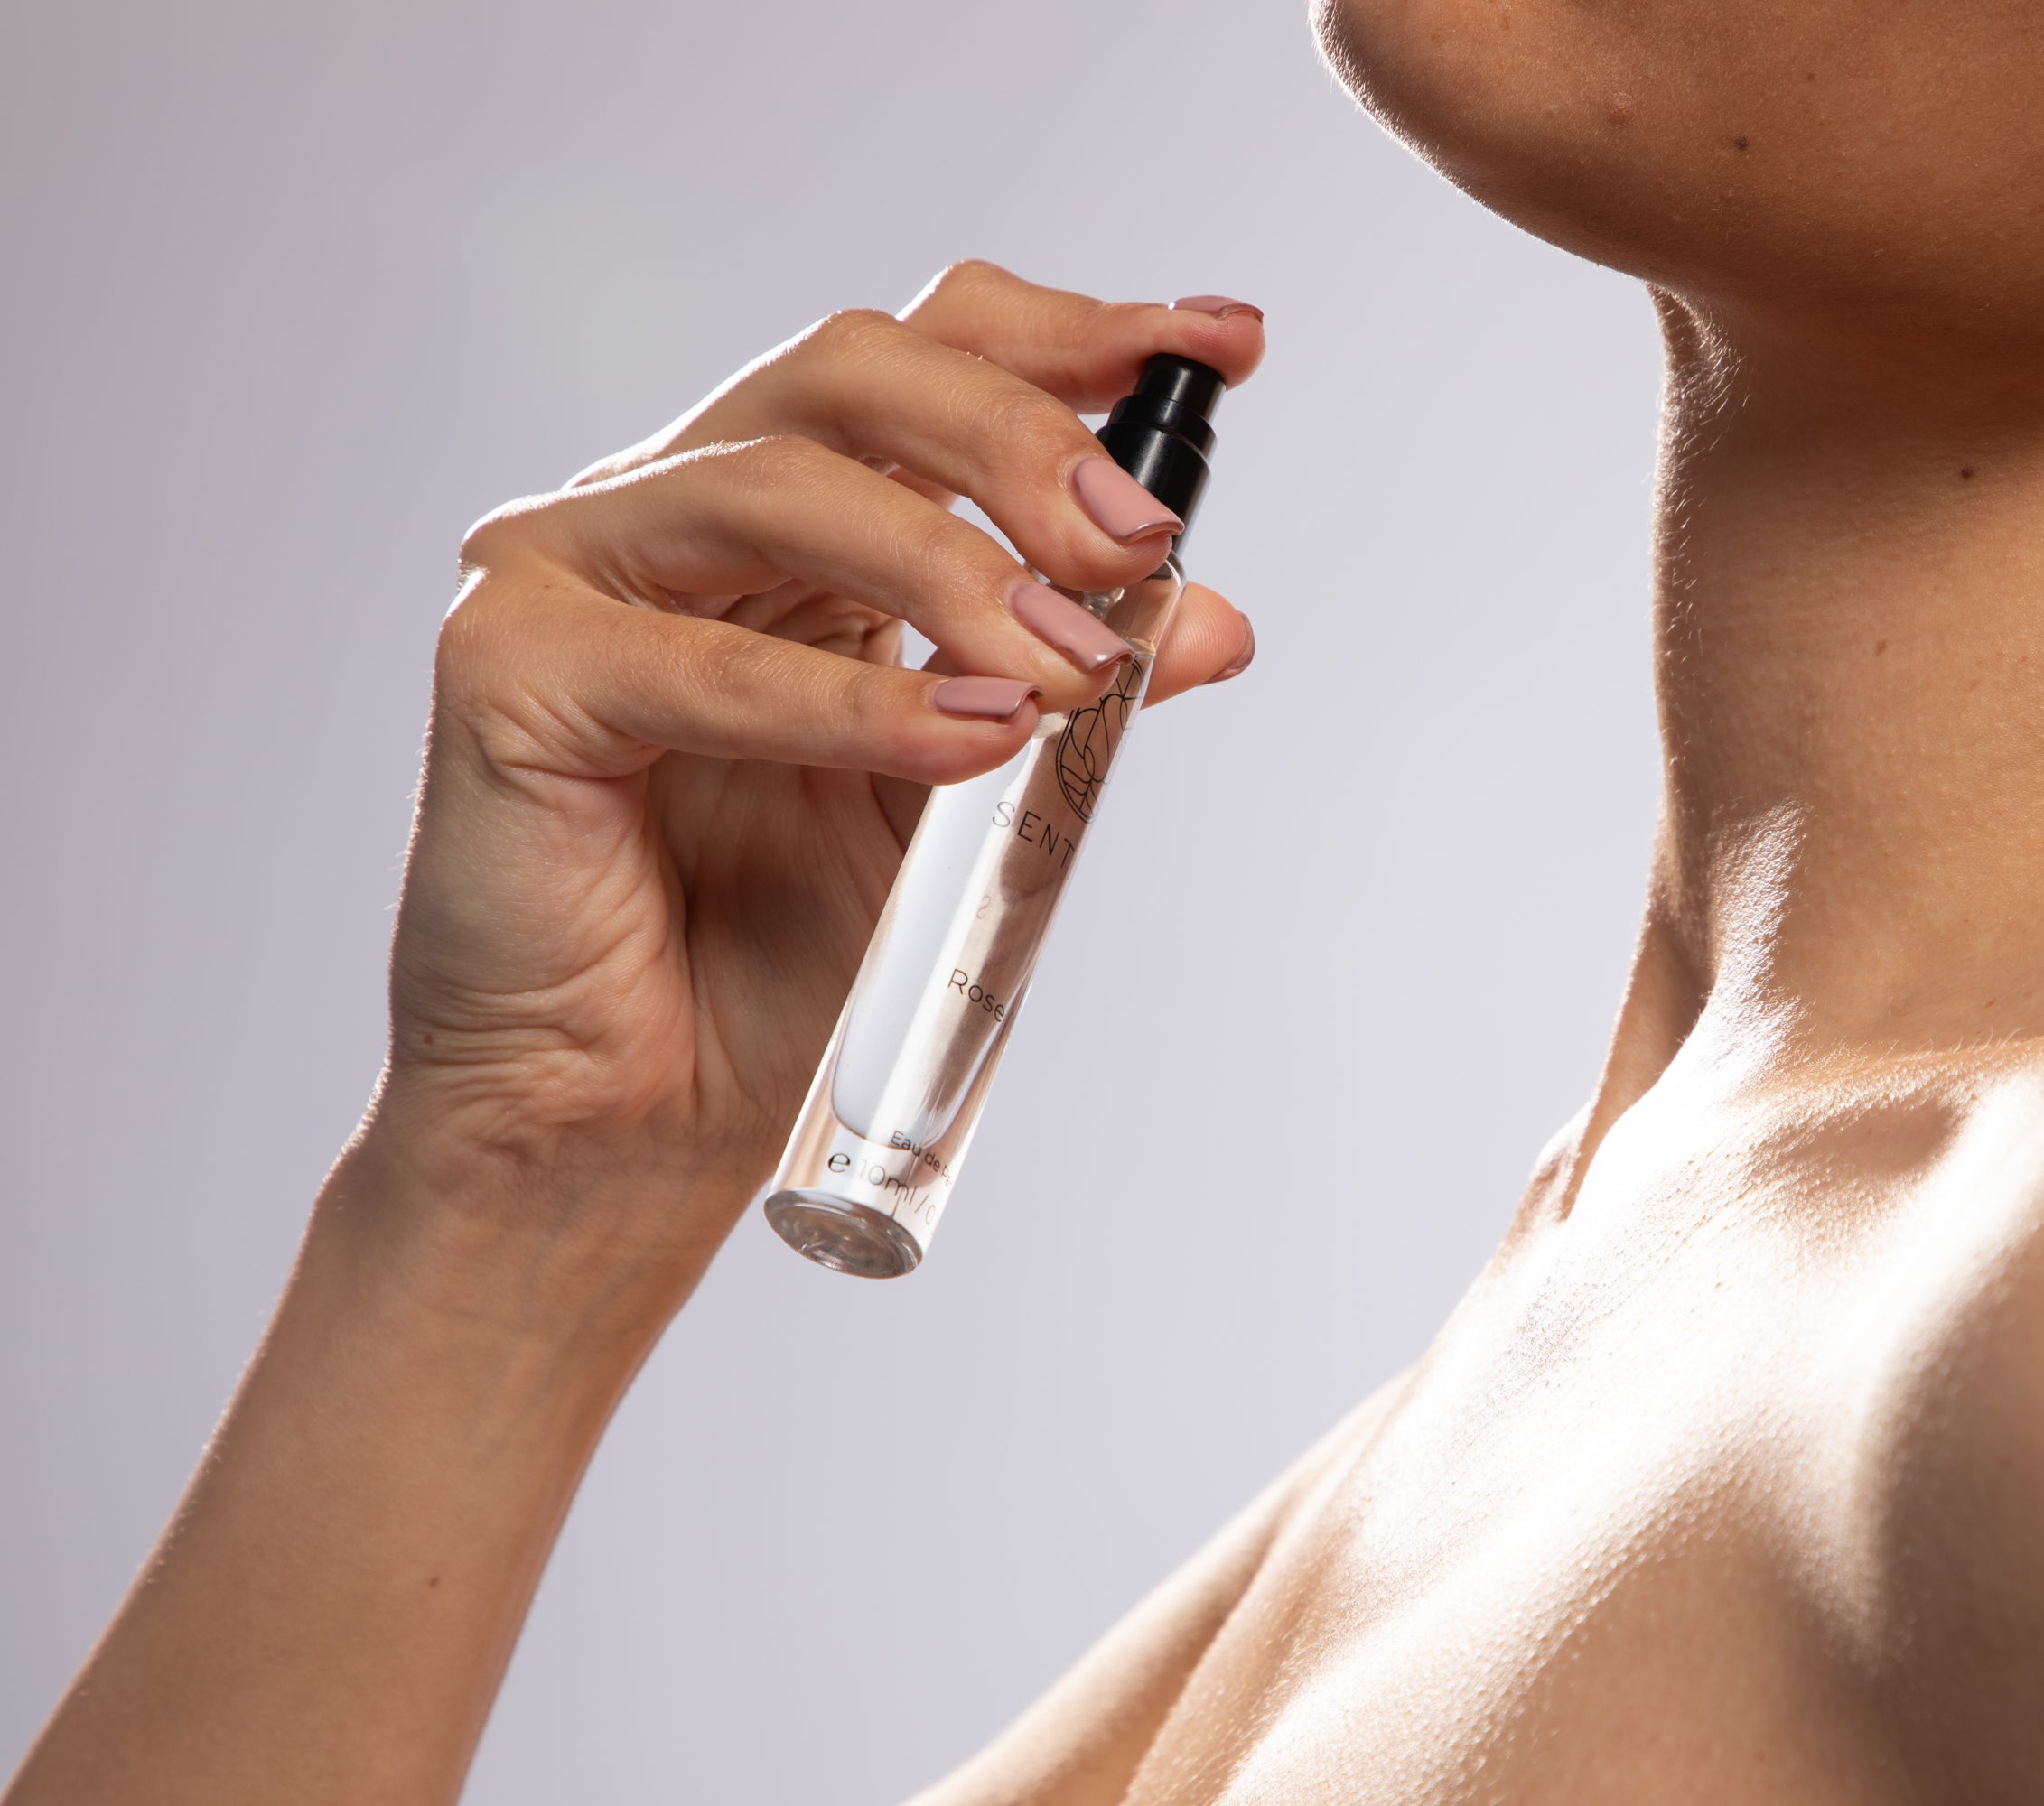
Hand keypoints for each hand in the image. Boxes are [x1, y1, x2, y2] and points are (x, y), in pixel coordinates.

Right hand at [355, 262, 1264, 1325]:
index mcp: (784, 518)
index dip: (1075, 333)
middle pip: (851, 373)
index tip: (1228, 347)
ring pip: (776, 483)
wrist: (633, 1129)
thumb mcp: (967, 794)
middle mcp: (671, 509)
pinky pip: (697, 661)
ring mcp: (569, 572)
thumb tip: (1214, 618)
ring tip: (1071, 670)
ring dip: (952, 566)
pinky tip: (971, 738)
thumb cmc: (774, 960)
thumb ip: (1068, 686)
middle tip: (1138, 539)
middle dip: (1021, 437)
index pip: (926, 356)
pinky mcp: (505, 672)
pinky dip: (852, 700)